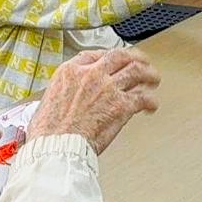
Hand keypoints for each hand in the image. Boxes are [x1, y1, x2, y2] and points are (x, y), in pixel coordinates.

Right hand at [29, 47, 161, 155]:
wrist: (56, 147)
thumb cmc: (48, 132)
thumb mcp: (47, 100)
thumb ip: (63, 93)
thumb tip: (67, 99)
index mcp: (70, 72)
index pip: (94, 55)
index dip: (107, 57)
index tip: (114, 61)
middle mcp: (92, 74)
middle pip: (119, 56)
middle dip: (134, 57)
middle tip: (142, 62)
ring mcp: (108, 88)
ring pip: (136, 71)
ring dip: (149, 74)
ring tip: (154, 79)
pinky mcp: (121, 105)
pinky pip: (143, 98)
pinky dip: (150, 101)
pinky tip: (151, 105)